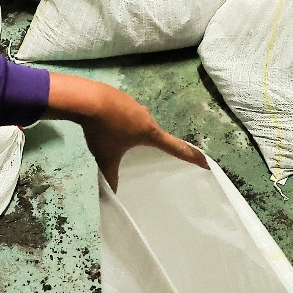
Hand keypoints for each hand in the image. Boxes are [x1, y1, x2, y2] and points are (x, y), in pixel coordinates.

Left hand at [45, 73, 207, 188]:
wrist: (86, 99)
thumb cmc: (102, 130)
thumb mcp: (106, 157)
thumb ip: (111, 176)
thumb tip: (112, 195)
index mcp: (150, 132)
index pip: (176, 147)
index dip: (191, 156)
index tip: (206, 162)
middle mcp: (147, 116)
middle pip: (155, 133)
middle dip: (154, 143)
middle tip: (150, 152)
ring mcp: (134, 104)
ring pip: (139, 120)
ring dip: (134, 129)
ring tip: (119, 138)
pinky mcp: (121, 97)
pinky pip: (126, 111)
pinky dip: (121, 119)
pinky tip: (107, 123)